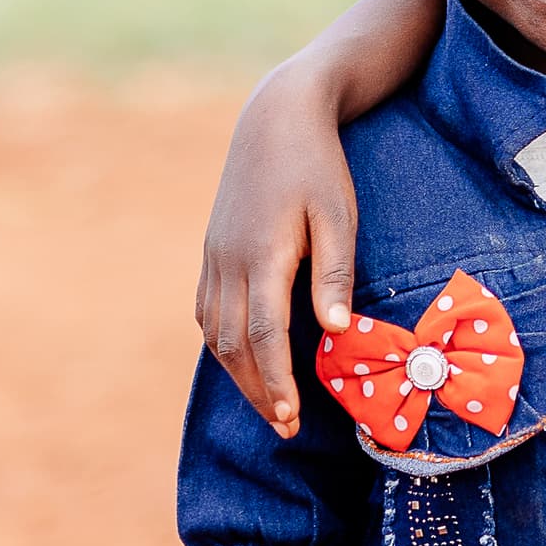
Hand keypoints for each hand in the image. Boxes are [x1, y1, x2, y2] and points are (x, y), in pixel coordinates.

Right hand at [198, 75, 362, 436]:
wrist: (274, 118)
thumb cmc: (318, 165)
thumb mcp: (338, 214)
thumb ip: (335, 273)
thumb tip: (335, 332)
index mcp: (262, 255)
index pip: (264, 337)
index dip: (276, 382)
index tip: (291, 418)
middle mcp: (229, 262)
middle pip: (234, 345)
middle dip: (258, 391)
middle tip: (283, 428)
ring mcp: (214, 256)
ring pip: (215, 332)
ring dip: (238, 374)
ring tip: (268, 404)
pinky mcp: (212, 250)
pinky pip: (207, 311)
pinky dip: (222, 344)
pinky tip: (242, 360)